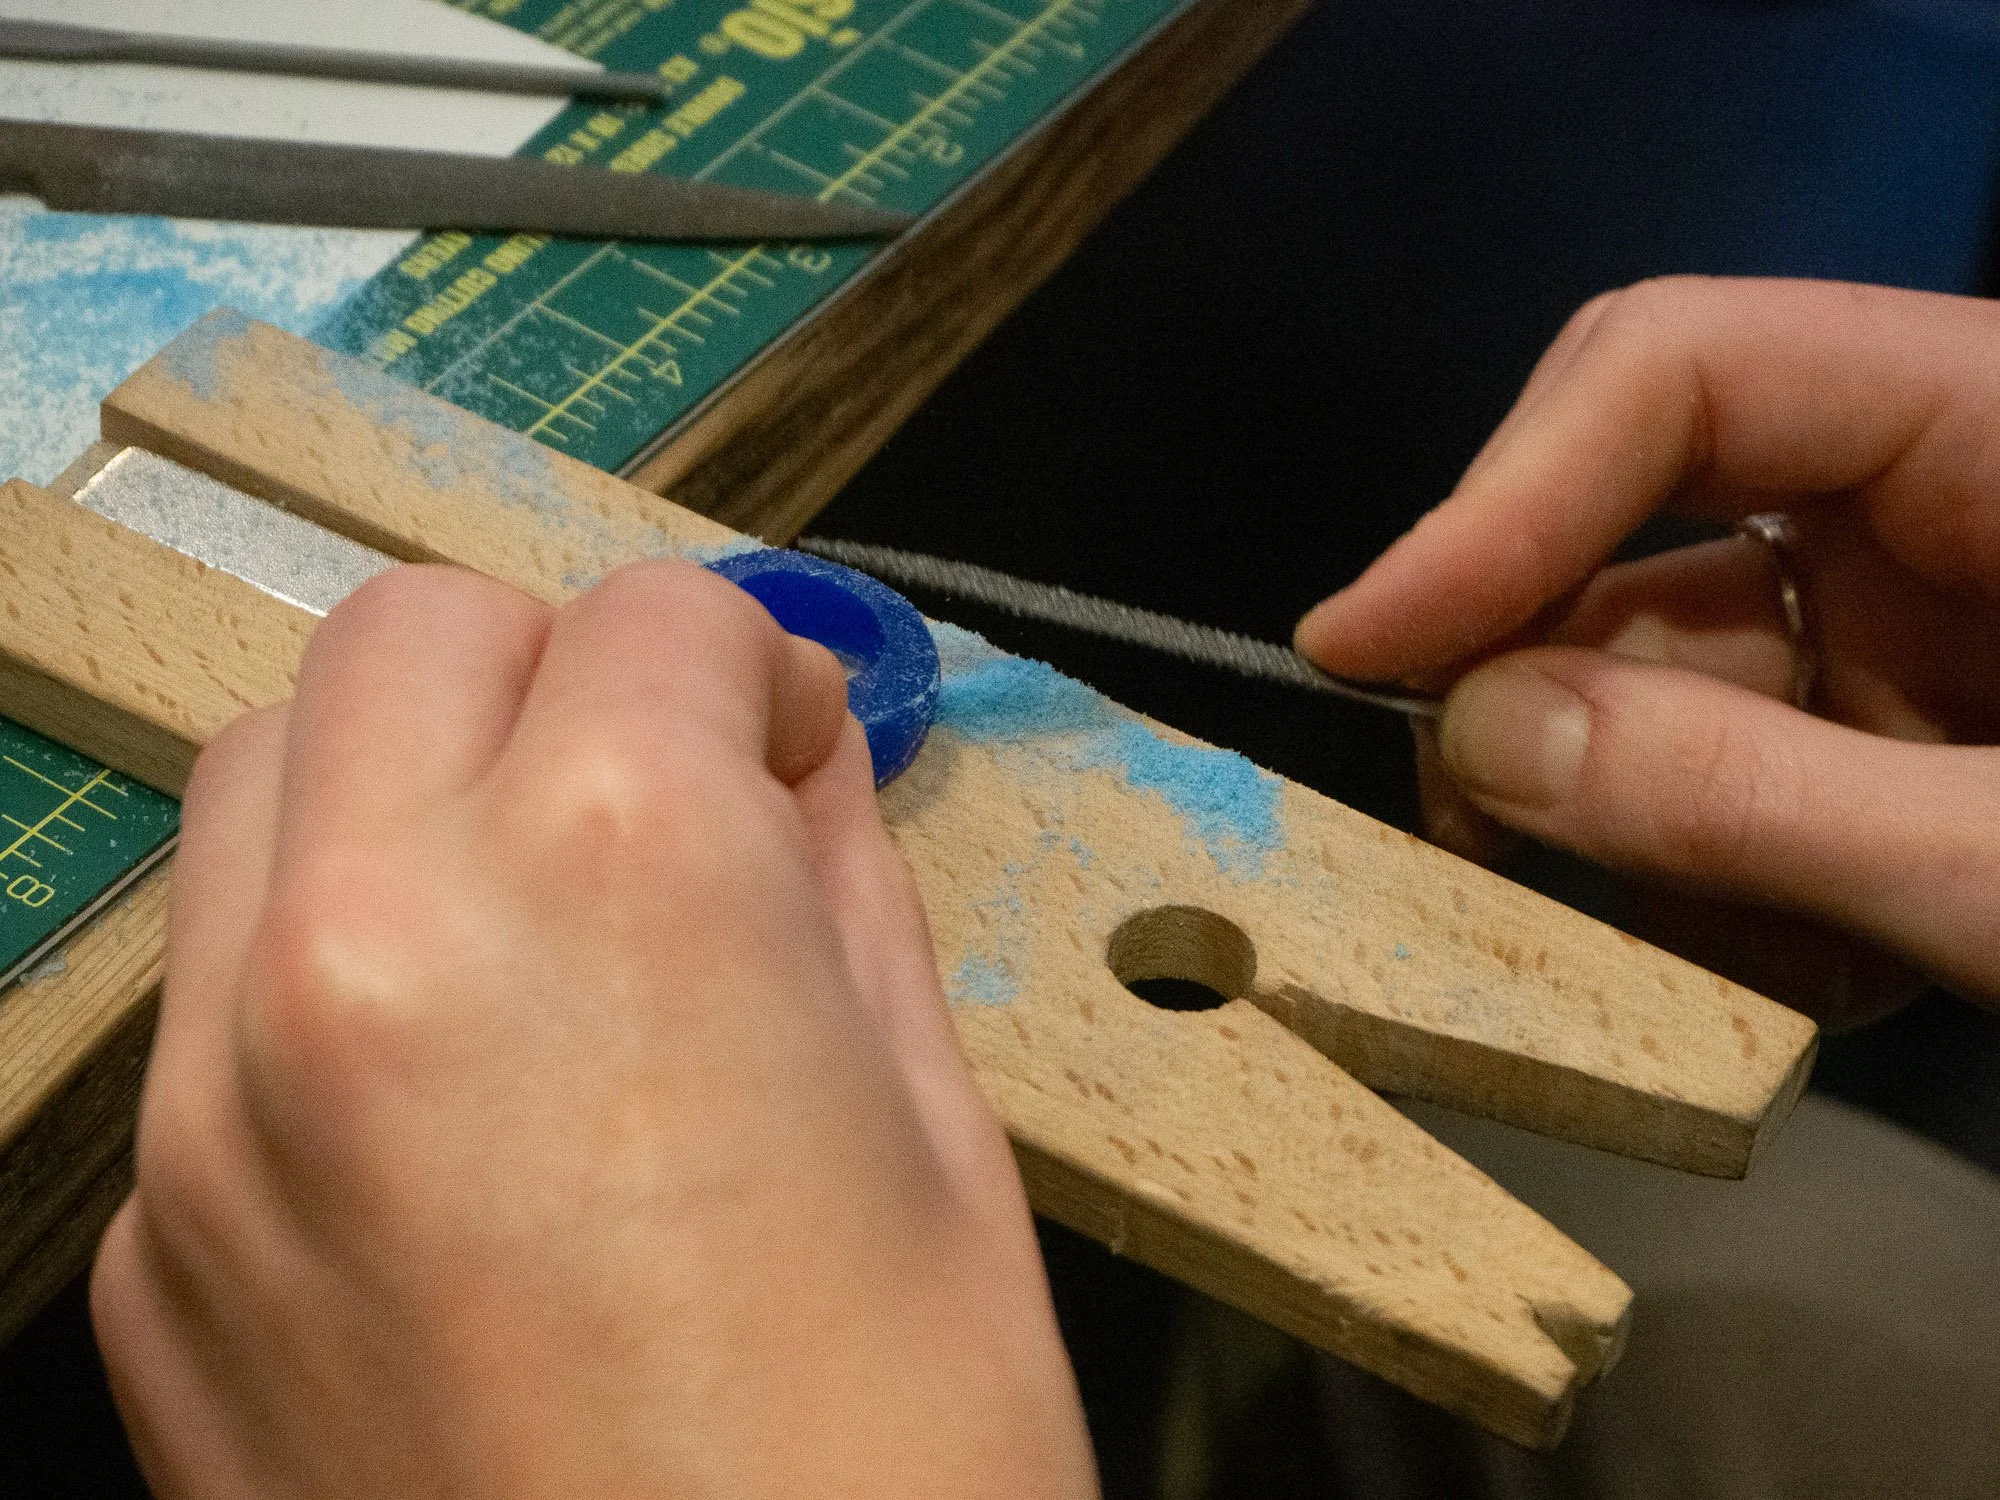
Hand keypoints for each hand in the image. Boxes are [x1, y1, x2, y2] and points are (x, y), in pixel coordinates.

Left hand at [91, 562, 1096, 1498]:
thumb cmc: (893, 1474)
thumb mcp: (936, 1138)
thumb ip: (841, 894)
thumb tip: (794, 773)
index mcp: (619, 882)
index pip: (665, 619)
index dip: (768, 676)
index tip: (803, 762)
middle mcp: (372, 942)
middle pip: (416, 634)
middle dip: (563, 678)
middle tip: (666, 807)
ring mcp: (214, 1101)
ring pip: (267, 775)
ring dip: (415, 785)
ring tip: (539, 922)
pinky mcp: (144, 1248)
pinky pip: (214, 1000)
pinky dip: (332, 976)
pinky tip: (454, 1117)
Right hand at [1296, 277, 1999, 1022]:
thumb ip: (1757, 799)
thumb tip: (1479, 740)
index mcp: (1996, 422)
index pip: (1677, 372)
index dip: (1497, 501)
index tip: (1355, 649)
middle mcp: (1926, 493)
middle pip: (1635, 531)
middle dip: (1546, 698)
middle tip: (1465, 835)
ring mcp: (1918, 618)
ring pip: (1667, 684)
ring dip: (1647, 837)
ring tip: (1725, 963)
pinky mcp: (1905, 731)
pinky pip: (1732, 775)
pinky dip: (1722, 887)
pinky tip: (1802, 968)